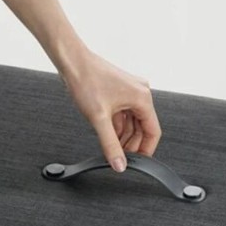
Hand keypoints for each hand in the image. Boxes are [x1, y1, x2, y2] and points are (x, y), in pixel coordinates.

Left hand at [59, 50, 162, 171]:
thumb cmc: (86, 80)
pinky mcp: (120, 90)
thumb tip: (119, 164)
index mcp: (142, 98)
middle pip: (143, 127)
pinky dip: (118, 126)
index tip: (138, 162)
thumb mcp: (99, 119)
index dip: (146, 150)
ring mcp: (130, 91)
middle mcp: (140, 92)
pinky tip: (108, 134)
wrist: (72, 62)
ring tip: (112, 147)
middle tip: (120, 157)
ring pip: (133, 122)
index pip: (153, 131)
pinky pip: (125, 113)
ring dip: (124, 136)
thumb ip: (110, 145)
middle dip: (132, 144)